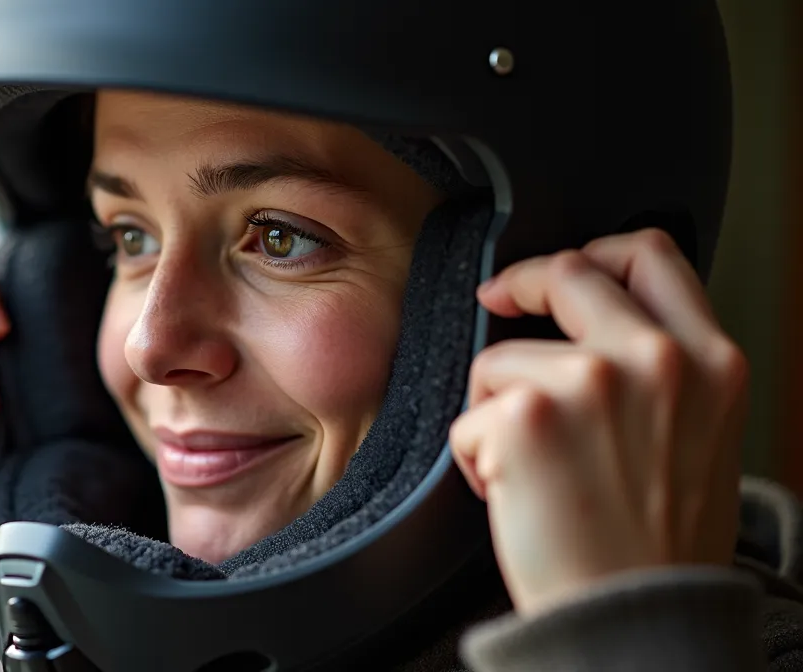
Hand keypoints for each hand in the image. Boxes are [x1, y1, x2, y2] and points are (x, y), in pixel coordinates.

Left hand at [449, 228, 748, 615]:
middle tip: (495, 304)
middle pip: (568, 272)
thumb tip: (598, 325)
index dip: (595, 250)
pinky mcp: (526, 414)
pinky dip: (474, 456)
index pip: (651, 254)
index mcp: (712, 361)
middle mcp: (657, 358)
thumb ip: (665, 370)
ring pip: (500, 358)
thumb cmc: (658, 544)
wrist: (634, 618)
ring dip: (495, 409)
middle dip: (519, 284)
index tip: (559, 269)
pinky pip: (467, 416)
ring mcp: (590, 381)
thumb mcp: (701, 436)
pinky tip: (513, 494)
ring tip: (534, 469)